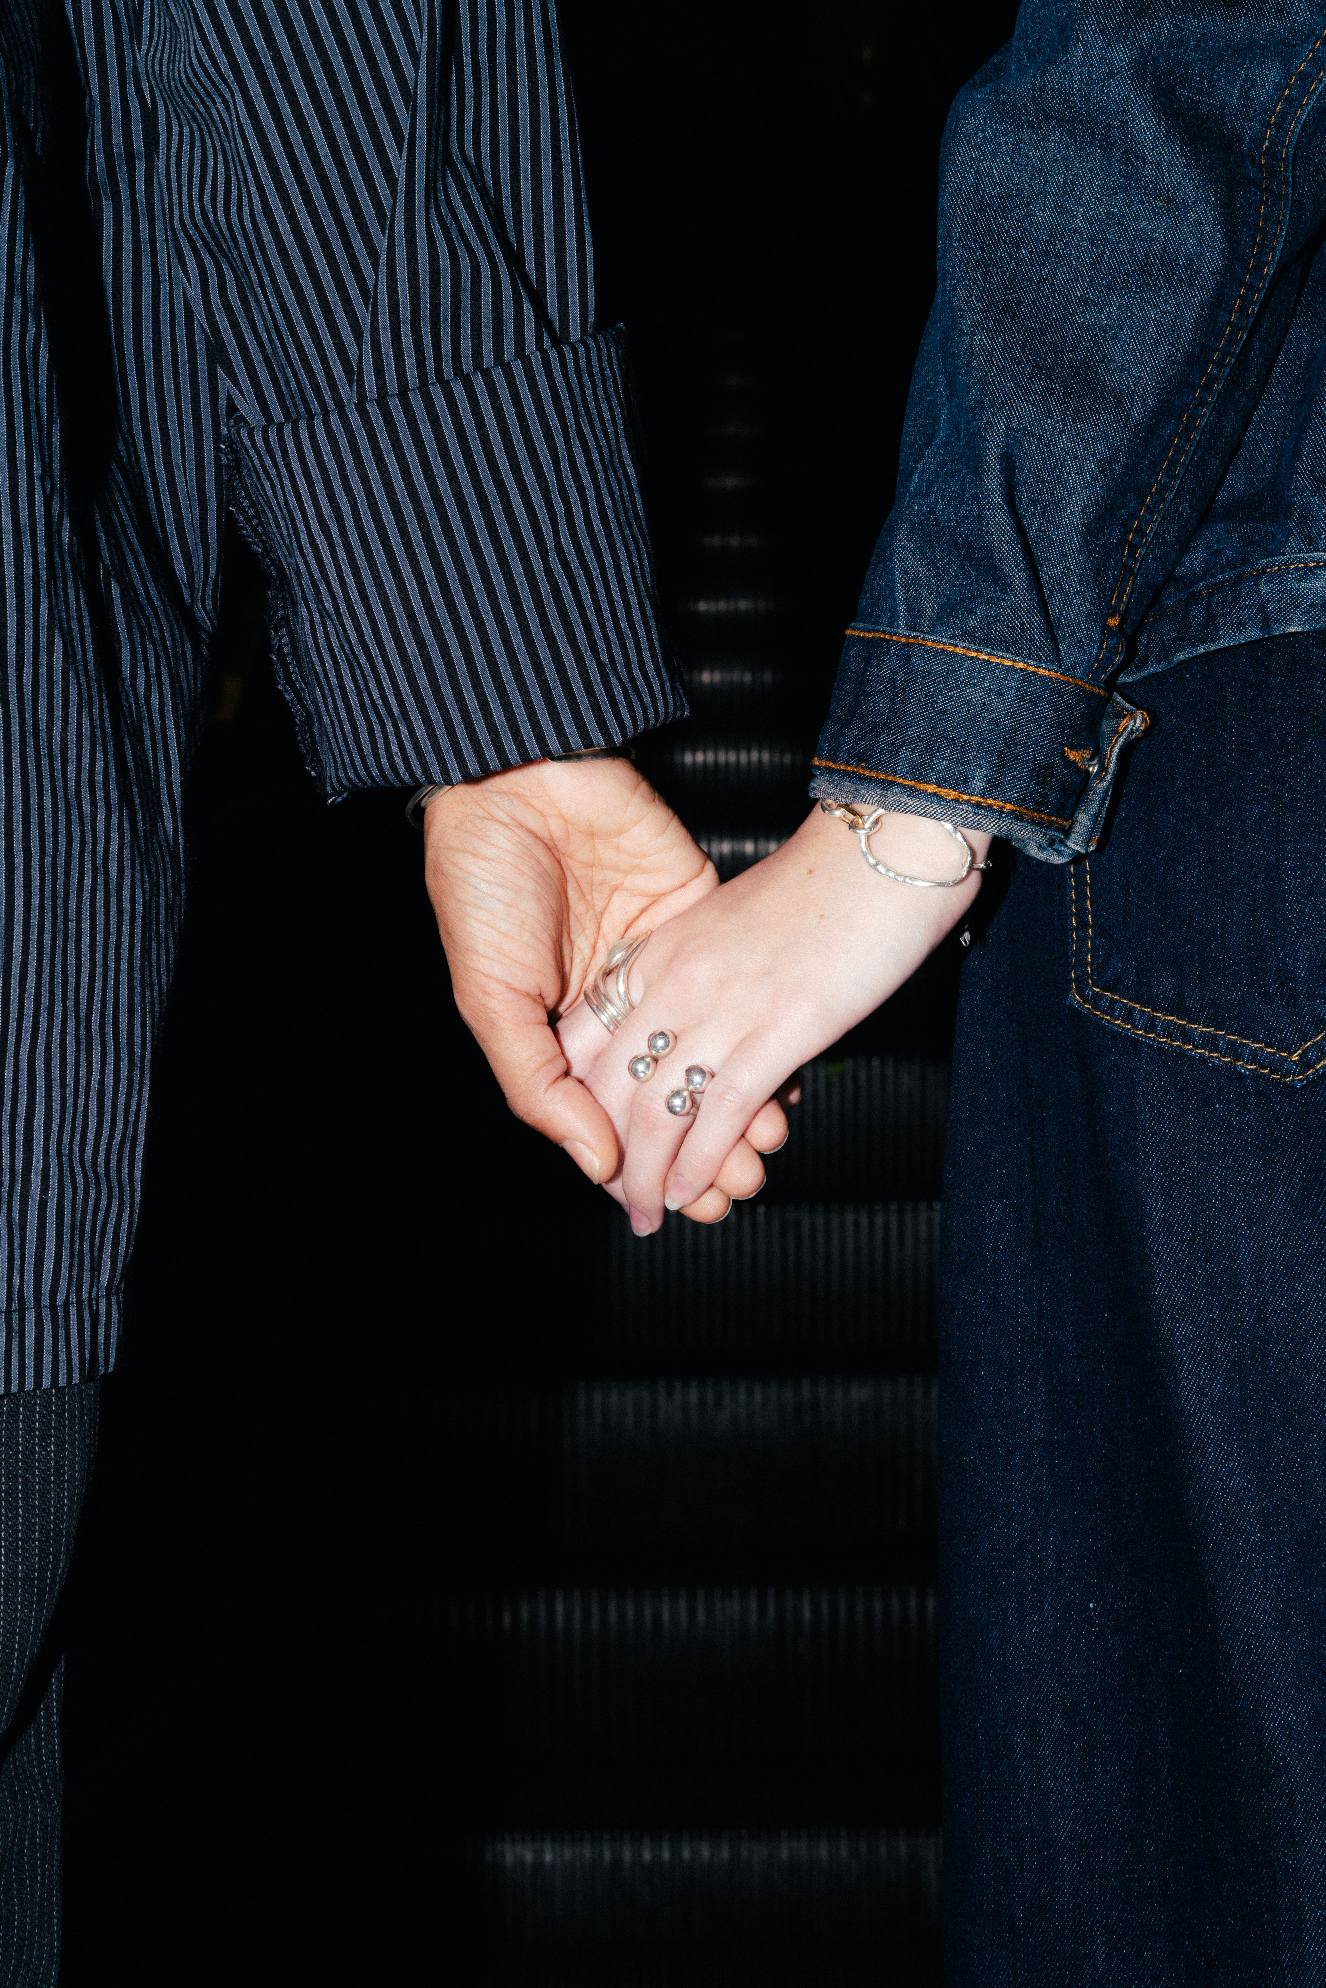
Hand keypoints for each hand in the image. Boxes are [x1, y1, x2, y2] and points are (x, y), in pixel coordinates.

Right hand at [423, 754, 790, 1218]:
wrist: (519, 773)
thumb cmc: (482, 882)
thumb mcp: (491, 997)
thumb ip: (540, 1084)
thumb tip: (597, 1164)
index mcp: (556, 1029)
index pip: (608, 1116)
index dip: (644, 1166)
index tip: (682, 1207)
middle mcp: (611, 1004)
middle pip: (670, 1093)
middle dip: (705, 1148)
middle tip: (739, 1189)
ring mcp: (660, 961)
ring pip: (712, 1049)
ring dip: (742, 1101)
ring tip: (767, 1144)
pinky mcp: (698, 914)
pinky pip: (737, 985)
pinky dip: (763, 1030)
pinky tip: (789, 1074)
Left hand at [556, 804, 990, 1231]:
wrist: (885, 851)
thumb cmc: (822, 891)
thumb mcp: (729, 929)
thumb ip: (698, 979)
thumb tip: (691, 1040)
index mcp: (659, 950)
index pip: (586, 1039)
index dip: (578, 1102)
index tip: (591, 1144)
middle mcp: (677, 978)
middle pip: (610, 1084)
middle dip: (607, 1155)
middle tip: (618, 1199)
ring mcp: (725, 1003)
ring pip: (657, 1108)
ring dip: (648, 1176)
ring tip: (651, 1214)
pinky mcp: (779, 1025)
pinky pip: (718, 1108)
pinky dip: (700, 1160)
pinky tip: (691, 1189)